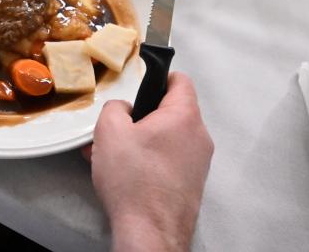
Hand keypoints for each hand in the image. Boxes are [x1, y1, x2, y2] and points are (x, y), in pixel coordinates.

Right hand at [83, 72, 213, 251]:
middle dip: (140, 115)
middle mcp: (199, 137)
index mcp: (184, 117)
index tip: (140, 83)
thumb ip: (115, 108)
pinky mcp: (190, 183)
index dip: (159, 76)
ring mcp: (198, 163)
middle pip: (171, 111)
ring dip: (139, 139)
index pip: (180, 81)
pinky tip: (122, 171)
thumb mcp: (109, 131)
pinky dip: (147, 158)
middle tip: (116, 124)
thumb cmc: (133, 179)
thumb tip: (123, 109)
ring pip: (166, 137)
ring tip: (111, 152)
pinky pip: (167, 159)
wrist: (150, 231)